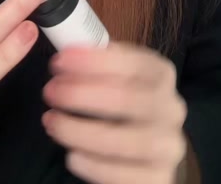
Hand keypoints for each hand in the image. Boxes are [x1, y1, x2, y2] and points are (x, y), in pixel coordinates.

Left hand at [41, 42, 187, 183]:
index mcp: (160, 74)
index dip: (92, 62)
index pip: (131, 63)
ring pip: (129, 141)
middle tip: (50, 91)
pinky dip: (95, 166)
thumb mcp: (116, 76)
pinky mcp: (159, 179)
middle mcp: (171, 108)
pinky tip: (72, 155)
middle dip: (82, 95)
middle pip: (129, 99)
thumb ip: (97, 62)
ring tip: (52, 123)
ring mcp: (169, 146)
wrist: (147, 149)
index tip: (58, 62)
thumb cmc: (122, 104)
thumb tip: (67, 49)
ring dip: (82, 131)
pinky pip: (127, 176)